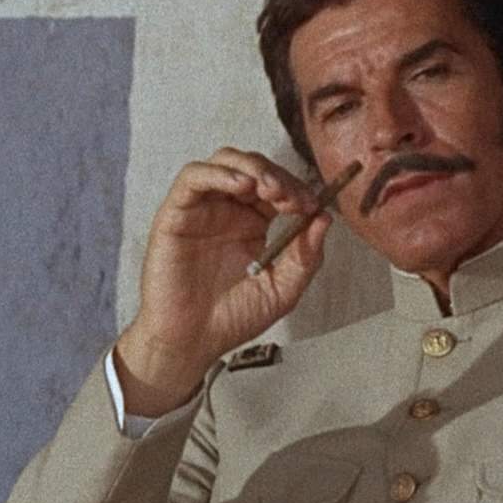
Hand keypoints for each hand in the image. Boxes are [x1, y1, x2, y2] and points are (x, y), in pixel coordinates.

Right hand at [115, 148, 331, 415]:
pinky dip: (218, 172)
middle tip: (291, 198)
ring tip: (270, 189)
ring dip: (252, 167)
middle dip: (278, 176)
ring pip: (225, 160)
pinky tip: (240, 185)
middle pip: (255, 167)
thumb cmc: (232, 318)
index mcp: (253, 224)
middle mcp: (228, 210)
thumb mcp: (282, 289)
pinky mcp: (176, 212)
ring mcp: (202, 209)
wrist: (193, 342)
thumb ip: (306, 256)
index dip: (297, 188)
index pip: (279, 187)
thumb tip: (325, 218)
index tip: (311, 205)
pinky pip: (193, 176)